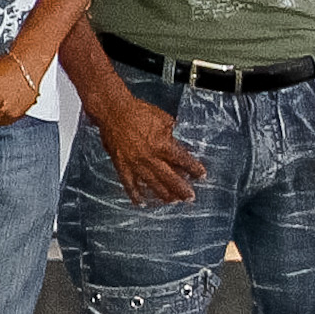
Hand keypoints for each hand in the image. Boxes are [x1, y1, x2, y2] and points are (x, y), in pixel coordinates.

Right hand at [90, 95, 207, 205]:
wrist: (113, 110)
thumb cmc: (138, 111)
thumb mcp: (163, 118)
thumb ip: (172, 132)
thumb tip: (178, 140)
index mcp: (163, 145)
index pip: (183, 161)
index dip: (195, 169)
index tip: (201, 175)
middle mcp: (150, 157)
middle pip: (170, 178)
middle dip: (182, 189)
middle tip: (189, 197)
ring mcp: (135, 163)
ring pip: (152, 184)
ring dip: (163, 194)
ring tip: (172, 201)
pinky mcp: (121, 164)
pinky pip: (128, 183)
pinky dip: (134, 194)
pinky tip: (141, 202)